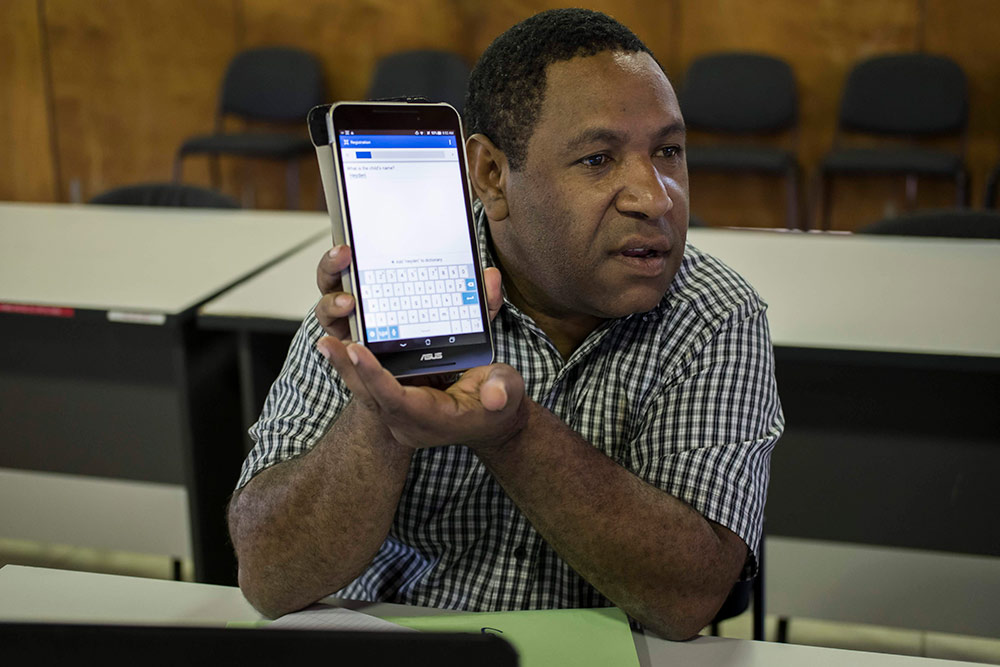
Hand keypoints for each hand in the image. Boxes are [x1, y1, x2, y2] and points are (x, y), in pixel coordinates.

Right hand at [314, 246, 504, 341]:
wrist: (439, 392)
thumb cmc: (442, 347)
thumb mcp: (466, 321)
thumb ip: (481, 301)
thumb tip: (491, 277)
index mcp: (382, 281)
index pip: (359, 255)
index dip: (349, 246)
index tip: (354, 233)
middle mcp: (359, 299)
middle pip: (334, 274)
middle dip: (333, 262)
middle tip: (344, 252)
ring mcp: (351, 325)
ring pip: (329, 306)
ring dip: (334, 300)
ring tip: (349, 302)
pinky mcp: (352, 353)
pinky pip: (336, 342)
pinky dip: (339, 341)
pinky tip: (349, 342)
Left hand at [317, 337, 527, 452]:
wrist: (492, 418)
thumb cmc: (499, 403)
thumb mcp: (507, 393)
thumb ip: (501, 392)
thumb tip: (496, 397)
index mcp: (433, 420)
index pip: (396, 400)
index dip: (375, 376)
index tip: (356, 350)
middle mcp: (409, 421)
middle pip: (371, 396)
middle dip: (348, 369)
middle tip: (326, 343)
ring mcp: (400, 413)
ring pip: (366, 390)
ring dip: (345, 365)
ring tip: (325, 341)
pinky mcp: (397, 400)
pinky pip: (371, 384)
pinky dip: (356, 364)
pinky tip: (340, 343)